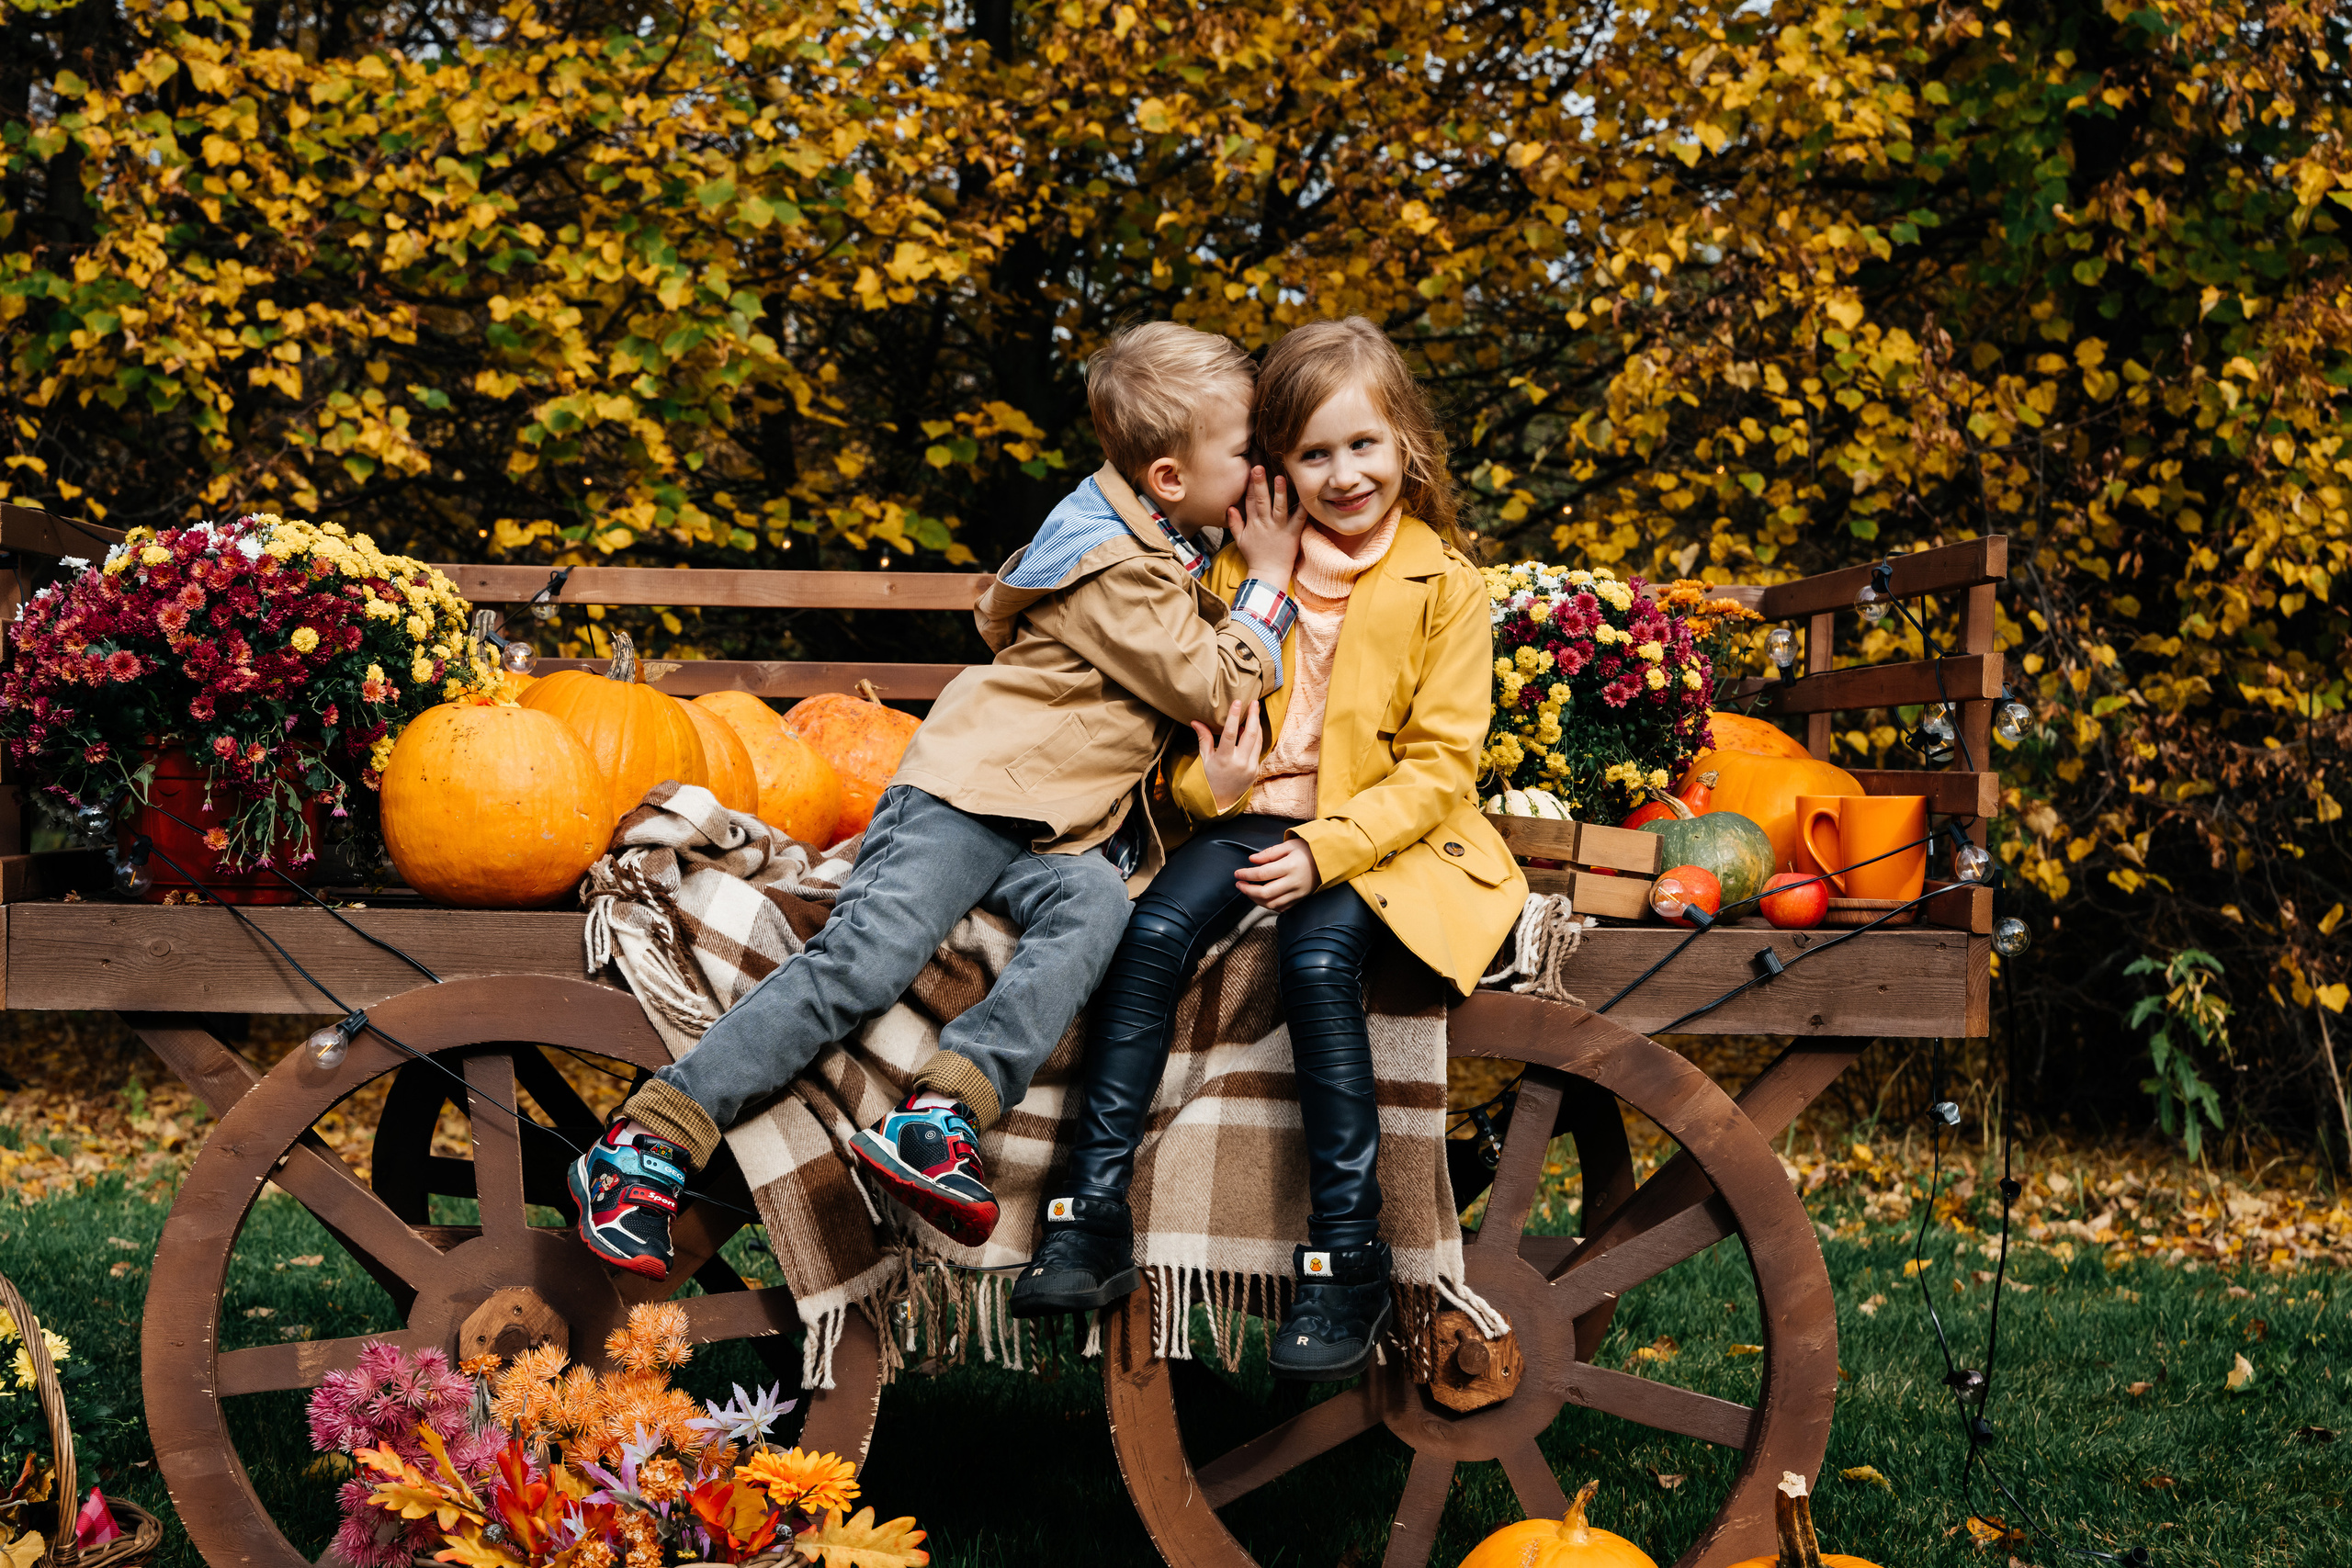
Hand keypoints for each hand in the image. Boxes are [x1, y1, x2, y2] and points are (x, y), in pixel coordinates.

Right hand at [1190, 699, 1263, 813]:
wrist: (1222, 800)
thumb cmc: (1210, 777)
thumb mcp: (1205, 759)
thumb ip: (1203, 738)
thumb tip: (1195, 721)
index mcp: (1224, 759)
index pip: (1231, 734)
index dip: (1235, 717)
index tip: (1238, 702)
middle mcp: (1240, 763)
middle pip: (1250, 735)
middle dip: (1253, 716)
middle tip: (1254, 702)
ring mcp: (1250, 767)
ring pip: (1258, 740)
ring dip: (1257, 725)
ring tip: (1254, 711)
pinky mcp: (1256, 770)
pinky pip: (1259, 749)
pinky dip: (1256, 737)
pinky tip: (1252, 728)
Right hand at [1228, 464, 1304, 582]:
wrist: (1268, 574)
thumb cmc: (1255, 556)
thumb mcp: (1239, 540)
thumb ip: (1234, 523)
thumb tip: (1230, 507)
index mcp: (1253, 523)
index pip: (1250, 501)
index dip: (1250, 485)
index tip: (1251, 469)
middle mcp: (1265, 523)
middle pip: (1261, 500)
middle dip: (1260, 483)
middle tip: (1259, 467)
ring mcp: (1279, 528)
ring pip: (1279, 507)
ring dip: (1280, 492)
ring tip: (1280, 478)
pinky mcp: (1292, 534)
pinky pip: (1299, 519)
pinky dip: (1302, 508)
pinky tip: (1305, 496)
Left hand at [1235, 837, 1319, 910]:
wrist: (1329, 860)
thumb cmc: (1308, 850)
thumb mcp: (1289, 845)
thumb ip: (1269, 853)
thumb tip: (1251, 860)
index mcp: (1290, 866)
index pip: (1262, 874)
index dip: (1247, 874)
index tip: (1237, 873)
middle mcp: (1294, 882)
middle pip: (1265, 893)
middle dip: (1247, 890)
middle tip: (1239, 884)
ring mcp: (1298, 893)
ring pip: (1271, 904)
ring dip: (1255, 899)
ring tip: (1248, 890)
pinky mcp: (1300, 899)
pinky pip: (1281, 908)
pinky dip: (1268, 905)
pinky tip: (1262, 898)